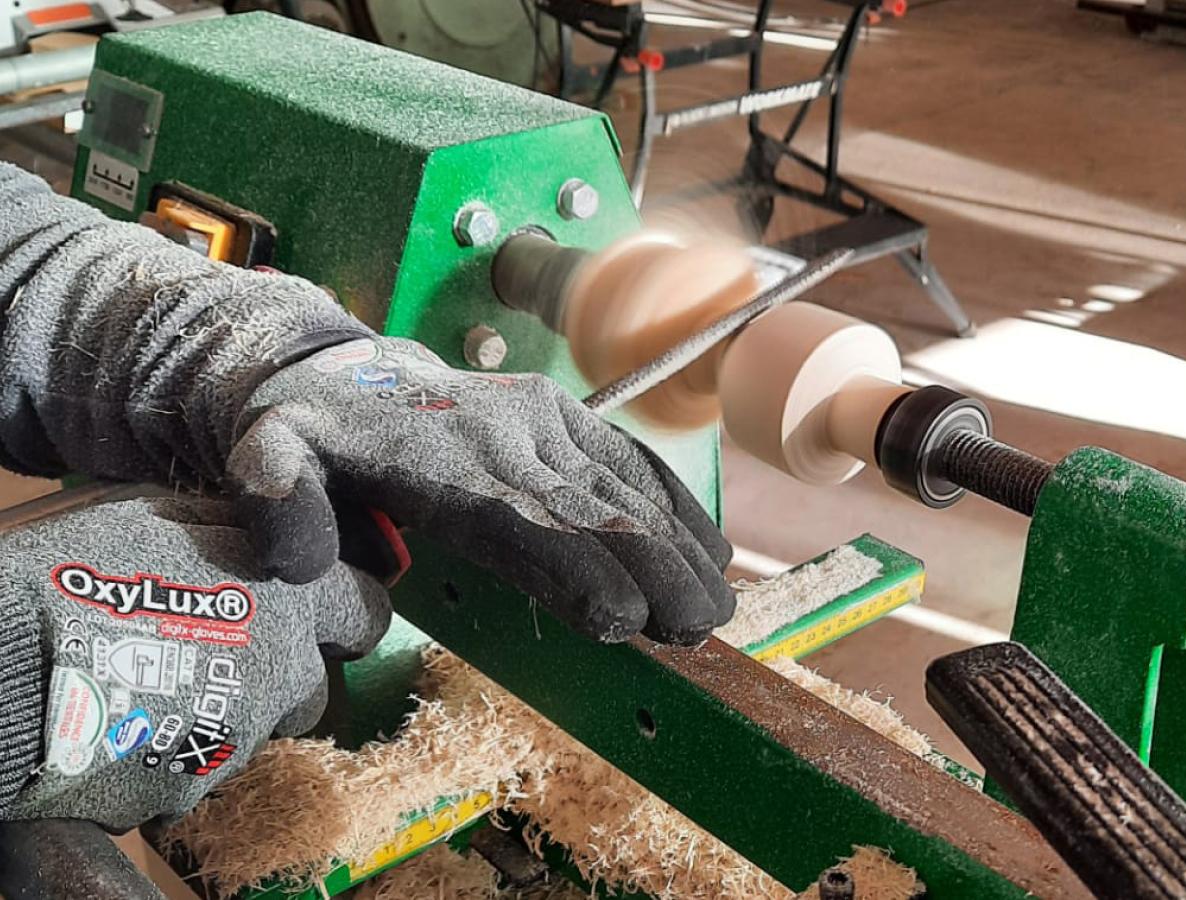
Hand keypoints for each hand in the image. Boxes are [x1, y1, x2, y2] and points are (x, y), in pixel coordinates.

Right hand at [0, 495, 389, 831]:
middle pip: (312, 681)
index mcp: (290, 598)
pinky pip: (198, 766)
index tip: (313, 607)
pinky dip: (173, 747)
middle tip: (216, 648)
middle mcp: (282, 672)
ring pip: (257, 726)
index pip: (366, 606)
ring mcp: (238, 736)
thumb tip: (261, 524)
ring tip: (160, 682)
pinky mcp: (189, 787)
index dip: (341, 607)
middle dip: (280, 670)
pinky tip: (127, 719)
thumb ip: (232, 527)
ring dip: (228, 709)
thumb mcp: (161, 515)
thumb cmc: (73, 573)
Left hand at [227, 337, 734, 644]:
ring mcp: (543, 417)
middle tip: (697, 627)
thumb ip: (276, 498)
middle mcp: (503, 432)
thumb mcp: (265, 455)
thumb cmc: (312, 436)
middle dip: (651, 567)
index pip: (517, 517)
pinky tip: (714, 548)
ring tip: (717, 606)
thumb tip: (305, 557)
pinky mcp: (567, 414)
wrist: (349, 372)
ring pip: (620, 486)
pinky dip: (676, 502)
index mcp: (439, 457)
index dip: (574, 566)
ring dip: (676, 545)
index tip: (624, 618)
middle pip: (586, 506)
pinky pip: (628, 458)